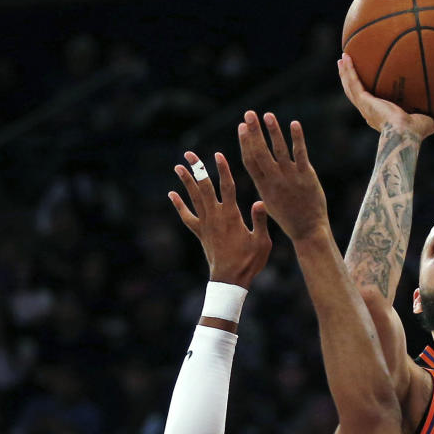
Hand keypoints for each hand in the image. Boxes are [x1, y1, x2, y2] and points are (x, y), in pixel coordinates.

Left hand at [169, 151, 271, 286]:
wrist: (230, 280)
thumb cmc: (249, 262)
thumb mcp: (262, 242)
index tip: (218, 154)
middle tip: (189, 153)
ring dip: (186, 181)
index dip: (223, 170)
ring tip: (178, 166)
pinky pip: (187, 217)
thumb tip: (260, 201)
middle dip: (197, 169)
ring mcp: (206, 224)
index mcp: (232, 216)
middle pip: (205, 188)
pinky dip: (179, 205)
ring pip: (194, 198)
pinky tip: (172, 194)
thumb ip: (260, 220)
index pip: (227, 187)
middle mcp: (216, 217)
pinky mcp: (200, 233)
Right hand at [238, 112, 327, 242]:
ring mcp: (291, 178)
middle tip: (248, 114)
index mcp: (263, 187)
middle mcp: (275, 180)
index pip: (250, 160)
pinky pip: (300, 154)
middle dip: (254, 132)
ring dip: (273, 131)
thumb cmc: (288, 216)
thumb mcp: (269, 201)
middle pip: (261, 152)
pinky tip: (294, 124)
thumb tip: (255, 167)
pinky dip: (297, 139)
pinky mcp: (306, 176)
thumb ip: (262, 182)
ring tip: (267, 115)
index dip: (245, 142)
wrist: (308, 230)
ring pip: (279, 150)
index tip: (241, 127)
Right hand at [338, 54, 433, 138]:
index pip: (372, 102)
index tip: (369, 81)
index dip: (368, 92)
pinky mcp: (364, 101)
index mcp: (381, 117)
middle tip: (349, 66)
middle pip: (357, 93)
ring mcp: (365, 107)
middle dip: (352, 79)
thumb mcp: (431, 121)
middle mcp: (370, 112)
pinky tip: (346, 57)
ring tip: (342, 58)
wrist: (405, 134)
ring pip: (351, 87)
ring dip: (345, 72)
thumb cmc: (417, 133)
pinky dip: (348, 70)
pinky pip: (353, 82)